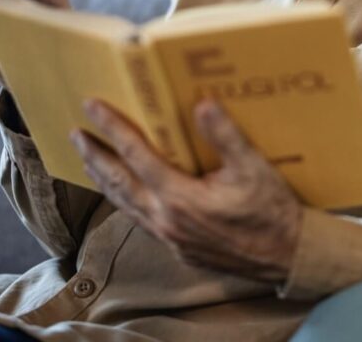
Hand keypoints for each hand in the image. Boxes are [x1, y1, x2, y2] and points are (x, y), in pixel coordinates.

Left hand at [72, 99, 302, 283]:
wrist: (286, 257)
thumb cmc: (271, 212)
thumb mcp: (253, 167)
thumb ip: (225, 135)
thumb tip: (201, 104)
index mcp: (179, 196)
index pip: (135, 154)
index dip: (112, 127)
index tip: (92, 106)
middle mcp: (165, 218)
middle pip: (118, 181)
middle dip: (94, 155)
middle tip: (75, 133)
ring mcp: (168, 236)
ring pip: (124, 204)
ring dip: (104, 179)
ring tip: (88, 160)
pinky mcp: (176, 247)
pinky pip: (138, 219)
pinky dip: (123, 200)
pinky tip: (122, 193)